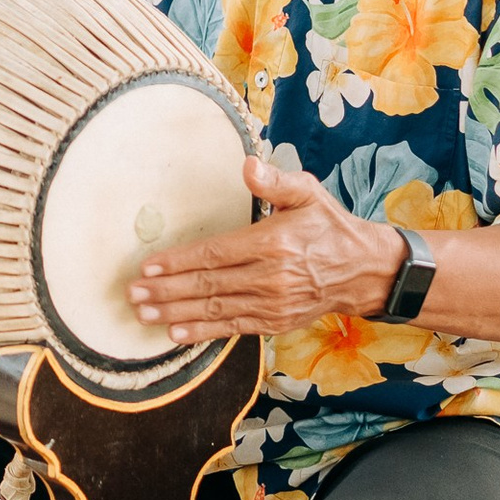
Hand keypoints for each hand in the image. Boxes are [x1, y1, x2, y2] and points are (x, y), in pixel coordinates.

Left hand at [128, 155, 404, 344]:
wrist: (365, 271)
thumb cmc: (331, 226)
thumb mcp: (309, 193)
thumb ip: (276, 181)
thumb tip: (248, 165)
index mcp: (272, 243)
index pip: (215, 253)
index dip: (179, 261)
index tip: (148, 265)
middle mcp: (270, 277)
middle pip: (208, 285)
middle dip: (166, 290)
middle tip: (133, 293)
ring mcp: (272, 304)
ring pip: (215, 309)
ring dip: (176, 312)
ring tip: (143, 314)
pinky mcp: (275, 322)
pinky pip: (232, 328)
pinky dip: (203, 332)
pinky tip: (176, 333)